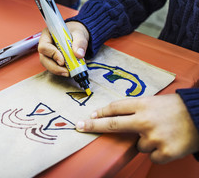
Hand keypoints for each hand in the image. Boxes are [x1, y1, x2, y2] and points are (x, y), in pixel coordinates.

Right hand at [38, 21, 89, 76]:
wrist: (76, 35)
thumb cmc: (74, 31)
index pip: (44, 46)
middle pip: (44, 59)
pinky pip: (54, 67)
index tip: (62, 61)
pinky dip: (62, 70)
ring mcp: (48, 54)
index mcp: (47, 35)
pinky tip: (70, 70)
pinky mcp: (53, 60)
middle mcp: (45, 45)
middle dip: (54, 67)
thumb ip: (79, 42)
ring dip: (58, 70)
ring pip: (48, 65)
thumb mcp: (79, 33)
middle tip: (66, 71)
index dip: (52, 54)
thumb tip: (79, 54)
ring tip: (70, 71)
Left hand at [76, 94, 198, 163]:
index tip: (89, 116)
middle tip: (80, 126)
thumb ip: (136, 108)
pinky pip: (151, 155)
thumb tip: (116, 116)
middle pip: (112, 124)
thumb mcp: (155, 101)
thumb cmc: (178, 109)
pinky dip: (158, 151)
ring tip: (163, 132)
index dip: (100, 112)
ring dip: (146, 141)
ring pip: (138, 144)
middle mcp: (145, 120)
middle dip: (93, 125)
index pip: (115, 107)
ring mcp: (153, 137)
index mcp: (143, 104)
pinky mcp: (163, 152)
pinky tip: (168, 142)